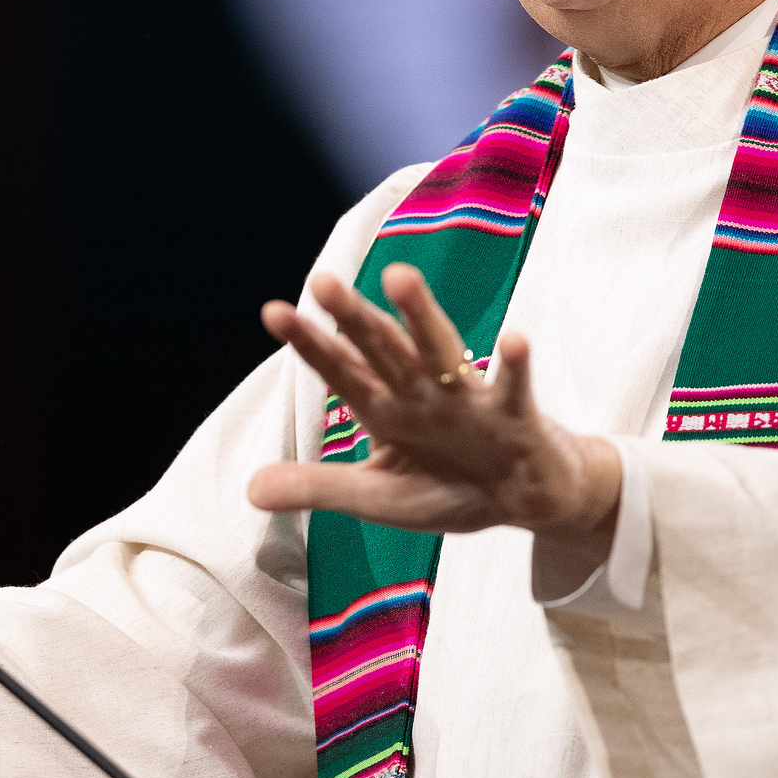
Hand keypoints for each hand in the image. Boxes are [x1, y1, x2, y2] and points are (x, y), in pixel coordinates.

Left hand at [248, 264, 620, 582]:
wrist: (529, 499)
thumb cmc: (451, 487)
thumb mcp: (380, 497)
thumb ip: (321, 487)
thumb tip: (248, 489)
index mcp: (385, 408)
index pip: (340, 370)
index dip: (310, 343)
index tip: (273, 311)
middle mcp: (422, 393)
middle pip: (383, 348)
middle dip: (353, 317)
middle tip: (321, 280)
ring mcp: (469, 400)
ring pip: (441, 350)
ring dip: (421, 315)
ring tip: (399, 277)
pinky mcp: (516, 417)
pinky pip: (514, 389)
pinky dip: (515, 366)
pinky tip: (513, 339)